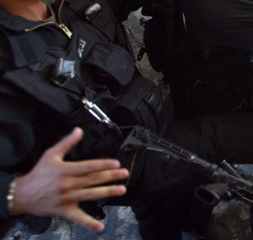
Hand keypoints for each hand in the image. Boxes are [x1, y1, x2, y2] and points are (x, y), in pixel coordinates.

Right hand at [12, 128, 128, 231]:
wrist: (23, 194)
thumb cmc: (39, 174)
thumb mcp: (51, 154)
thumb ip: (67, 143)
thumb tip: (78, 131)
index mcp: (65, 170)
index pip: (87, 167)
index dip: (103, 164)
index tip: (115, 163)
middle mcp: (67, 184)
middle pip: (92, 179)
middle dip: (110, 176)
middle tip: (124, 174)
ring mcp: (66, 198)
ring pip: (90, 195)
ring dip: (107, 192)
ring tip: (121, 189)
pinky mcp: (64, 210)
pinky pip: (78, 217)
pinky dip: (89, 222)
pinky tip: (100, 225)